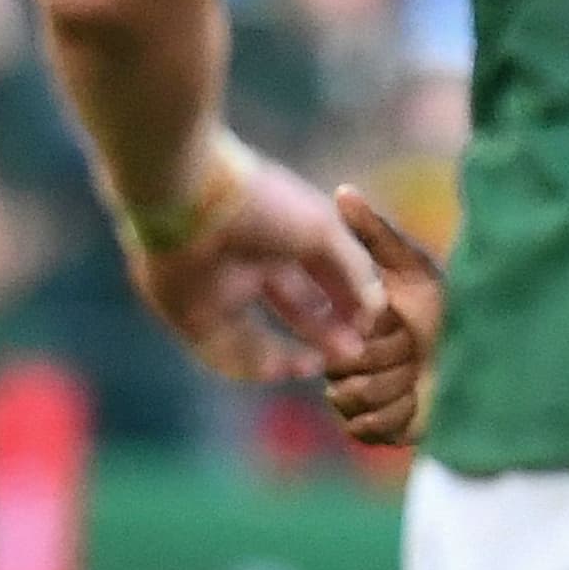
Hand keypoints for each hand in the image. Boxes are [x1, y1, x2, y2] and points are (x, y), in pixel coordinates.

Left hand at [119, 139, 382, 384]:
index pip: (323, 276)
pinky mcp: (190, 316)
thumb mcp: (325, 231)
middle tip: (354, 351)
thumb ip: (355, 269)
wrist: (191, 199)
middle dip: (326, 330)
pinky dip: (252, 366)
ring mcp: (220, 292)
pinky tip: (283, 369)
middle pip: (294, 308)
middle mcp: (252, 266)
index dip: (349, 299)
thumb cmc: (265, 205)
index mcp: (283, 237)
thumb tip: (378, 306)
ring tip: (321, 364)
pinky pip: (222, 351)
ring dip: (292, 353)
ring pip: (260, 335)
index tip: (371, 321)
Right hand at [321, 189, 446, 446]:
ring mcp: (359, 400)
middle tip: (417, 355)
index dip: (380, 337)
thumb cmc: (451, 313)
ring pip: (355, 403)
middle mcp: (347, 366)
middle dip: (391, 365)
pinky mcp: (375, 430)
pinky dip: (398, 415)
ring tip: (421, 378)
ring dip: (397, 390)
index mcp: (349, 331)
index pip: (340, 343)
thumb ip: (375, 233)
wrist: (488, 359)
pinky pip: (366, 429)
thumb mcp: (413, 271)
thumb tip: (342, 189)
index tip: (403, 325)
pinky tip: (419, 404)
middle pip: (343, 377)